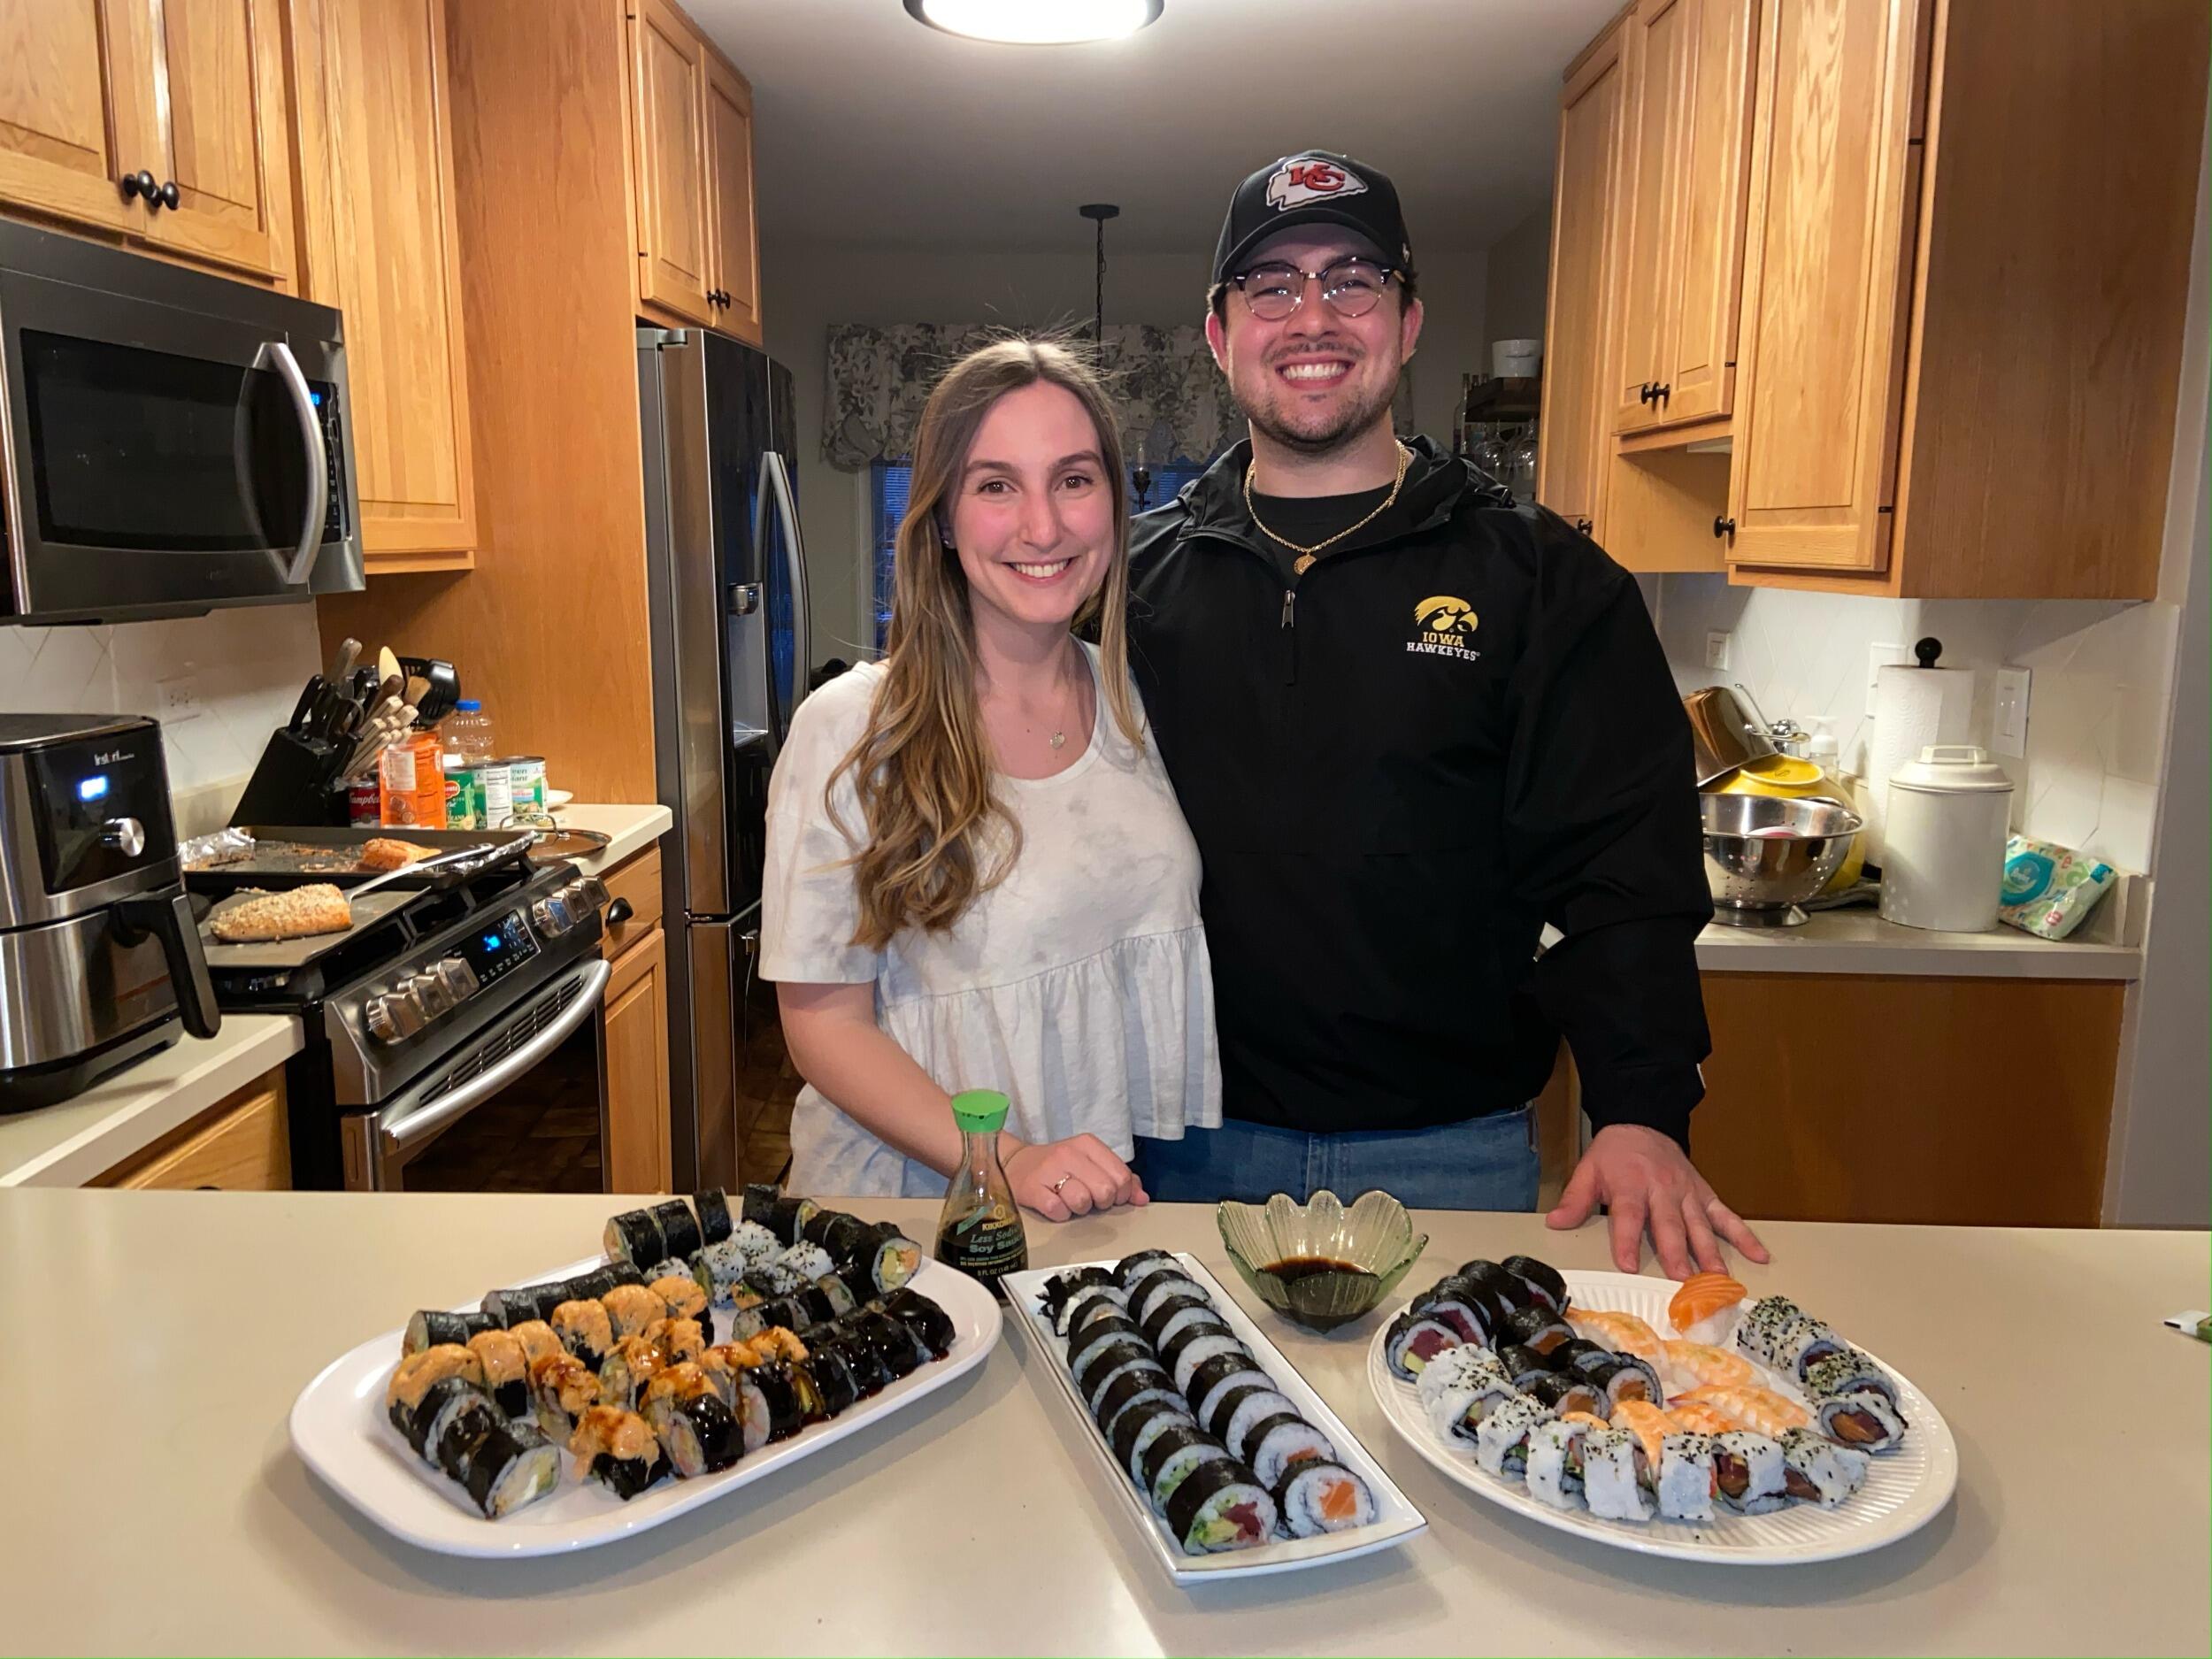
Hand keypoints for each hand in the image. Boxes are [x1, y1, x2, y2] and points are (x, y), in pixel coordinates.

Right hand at [1002, 1133, 1149, 1221]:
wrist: (1015, 1163)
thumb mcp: (1091, 1163)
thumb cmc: (1059, 1166)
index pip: (1121, 1176)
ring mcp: (1049, 1170)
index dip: (1120, 1194)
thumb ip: (1120, 1178)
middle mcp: (1069, 1153)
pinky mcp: (1032, 1188)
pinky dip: (1060, 1214)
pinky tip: (1055, 1205)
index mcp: (1087, 1144)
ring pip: (1082, 1201)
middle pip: (1105, 1190)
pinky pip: (1058, 1211)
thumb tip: (1142, 1199)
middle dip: (1100, 1203)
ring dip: (1079, 1209)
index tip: (1109, 1196)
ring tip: (1070, 1201)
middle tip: (1089, 1199)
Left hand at [1545, 1123, 1768, 1277]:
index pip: (1629, 1217)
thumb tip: (1555, 1222)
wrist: (1643, 1121)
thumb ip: (1575, 1199)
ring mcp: (1687, 1193)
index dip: (1628, 1241)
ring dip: (1710, 1252)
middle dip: (1676, 1253)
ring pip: (1701, 1225)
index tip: (1628, 1265)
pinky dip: (1744, 1235)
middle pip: (1670, 1224)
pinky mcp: (1705, 1194)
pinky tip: (1758, 1255)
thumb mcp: (1588, 1170)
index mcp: (1631, 1185)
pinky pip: (1726, 1216)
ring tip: (1720, 1279)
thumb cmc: (1614, 1154)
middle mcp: (1662, 1190)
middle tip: (1683, 1281)